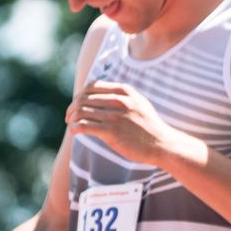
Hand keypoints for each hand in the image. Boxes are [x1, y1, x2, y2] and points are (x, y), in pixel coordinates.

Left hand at [67, 81, 187, 167]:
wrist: (161, 144)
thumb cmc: (148, 126)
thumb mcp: (139, 102)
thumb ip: (121, 95)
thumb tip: (99, 92)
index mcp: (125, 91)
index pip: (92, 86)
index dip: (80, 95)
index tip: (76, 105)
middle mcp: (119, 101)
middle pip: (84, 98)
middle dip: (72, 108)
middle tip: (69, 117)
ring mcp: (115, 116)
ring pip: (81, 112)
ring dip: (72, 119)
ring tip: (71, 125)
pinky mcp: (111, 132)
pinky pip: (84, 126)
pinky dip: (75, 128)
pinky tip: (74, 132)